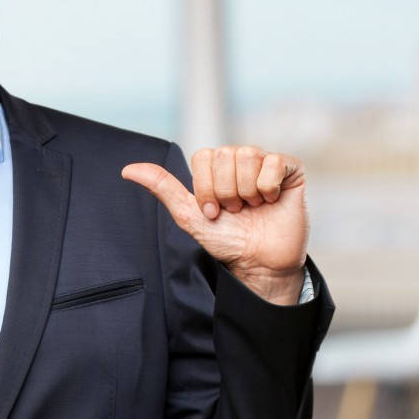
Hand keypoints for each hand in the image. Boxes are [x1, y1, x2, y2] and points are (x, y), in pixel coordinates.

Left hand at [122, 147, 308, 303]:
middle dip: (226, 192)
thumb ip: (162, 188)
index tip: (213, 212)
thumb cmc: (226, 240)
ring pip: (248, 156)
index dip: (206, 188)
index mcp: (216, 166)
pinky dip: (269, 187)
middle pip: (226, 155)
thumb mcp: (189, 215)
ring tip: (253, 207)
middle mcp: (241, 159)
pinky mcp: (291, 170)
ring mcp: (266, 162)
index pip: (204, 156)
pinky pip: (274, 162)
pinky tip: (271, 200)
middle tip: (236, 211)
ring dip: (247, 191)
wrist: (259, 263)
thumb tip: (127, 169)